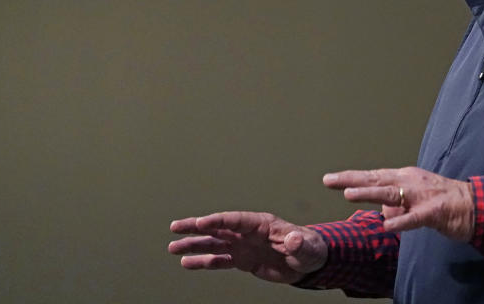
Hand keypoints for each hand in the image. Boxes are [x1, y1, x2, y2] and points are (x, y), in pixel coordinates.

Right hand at [168, 211, 326, 283]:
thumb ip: (298, 243)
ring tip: (172, 247)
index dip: (218, 220)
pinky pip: (219, 261)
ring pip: (214, 244)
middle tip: (175, 227)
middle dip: (197, 227)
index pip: (236, 220)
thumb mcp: (307, 247)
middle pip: (219, 228)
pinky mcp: (242, 260)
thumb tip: (292, 239)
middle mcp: (248, 232)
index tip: (200, 223)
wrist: (309, 263)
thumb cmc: (310, 249)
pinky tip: (186, 263)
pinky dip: (203, 262)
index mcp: (262, 223)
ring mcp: (243, 245)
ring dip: (194, 245)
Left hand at [323, 166, 473, 241]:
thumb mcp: (416, 200)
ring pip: (392, 194)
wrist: (476, 205)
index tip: (330, 178)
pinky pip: (415, 218)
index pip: (374, 176)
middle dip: (352, 180)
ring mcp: (423, 196)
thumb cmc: (445, 203)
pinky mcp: (435, 212)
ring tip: (348, 195)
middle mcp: (411, 182)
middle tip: (328, 180)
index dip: (352, 177)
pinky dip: (401, 221)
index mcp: (406, 178)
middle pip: (377, 179)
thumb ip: (398, 205)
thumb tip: (383, 214)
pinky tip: (387, 226)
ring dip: (370, 194)